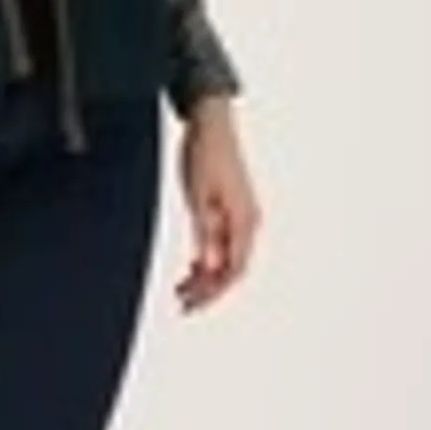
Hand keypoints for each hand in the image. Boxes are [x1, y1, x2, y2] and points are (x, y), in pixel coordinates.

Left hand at [175, 97, 260, 312]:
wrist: (210, 124)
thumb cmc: (204, 155)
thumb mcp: (198, 197)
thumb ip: (204, 233)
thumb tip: (208, 267)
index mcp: (244, 220)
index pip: (234, 270)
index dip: (214, 293)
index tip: (192, 305)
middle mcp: (248, 222)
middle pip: (232, 269)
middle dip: (208, 291)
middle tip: (183, 305)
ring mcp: (241, 217)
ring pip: (227, 259)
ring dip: (206, 277)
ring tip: (181, 291)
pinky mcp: (231, 211)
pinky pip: (223, 244)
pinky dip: (207, 259)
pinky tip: (191, 268)